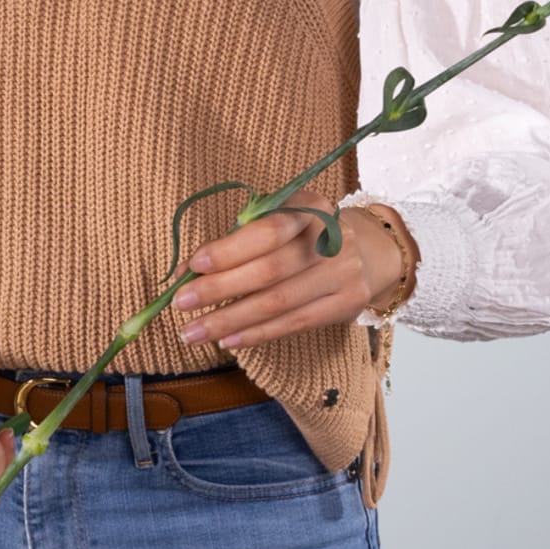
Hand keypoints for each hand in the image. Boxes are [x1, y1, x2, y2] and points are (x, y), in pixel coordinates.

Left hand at [170, 205, 414, 350]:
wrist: (369, 250)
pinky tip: (228, 340)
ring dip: (229, 320)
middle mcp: (330, 240)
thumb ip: (239, 240)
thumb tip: (186, 272)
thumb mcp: (282, 220)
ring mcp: (342, 273)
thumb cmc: (306, 235)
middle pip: (270, 270)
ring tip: (193, 332)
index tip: (192, 266)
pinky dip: (257, 334)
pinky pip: (294, 324)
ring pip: (278, 303)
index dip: (228, 250)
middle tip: (180, 304)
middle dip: (220, 289)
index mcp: (311, 208)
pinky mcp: (346, 304)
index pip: (267, 230)